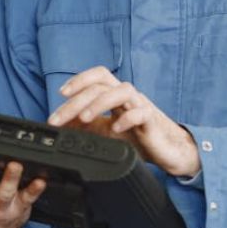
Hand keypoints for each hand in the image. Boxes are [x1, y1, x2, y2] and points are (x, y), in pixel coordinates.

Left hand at [47, 66, 200, 177]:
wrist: (167, 151)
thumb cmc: (138, 137)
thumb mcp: (105, 131)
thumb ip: (85, 125)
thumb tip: (61, 124)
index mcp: (116, 95)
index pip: (98, 76)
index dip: (79, 80)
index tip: (61, 93)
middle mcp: (128, 96)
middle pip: (102, 86)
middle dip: (76, 101)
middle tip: (58, 119)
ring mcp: (141, 106)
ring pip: (122, 91)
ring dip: (99, 103)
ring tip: (84, 119)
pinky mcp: (152, 121)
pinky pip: (141, 113)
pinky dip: (127, 119)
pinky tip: (116, 129)